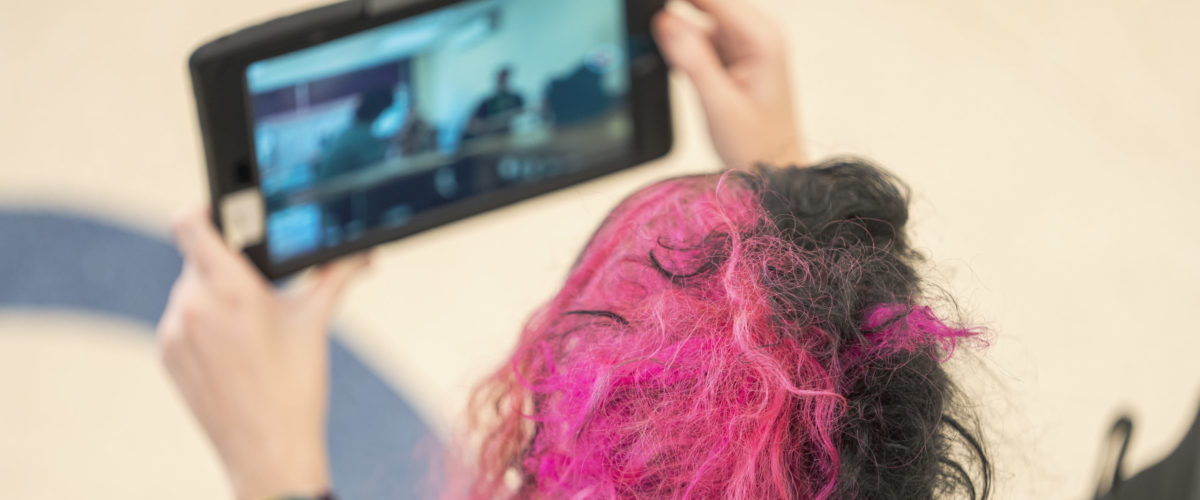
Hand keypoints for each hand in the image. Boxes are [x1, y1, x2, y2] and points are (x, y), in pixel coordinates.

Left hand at [157, 209, 368, 499]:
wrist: (269, 450)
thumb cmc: (297, 387)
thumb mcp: (316, 322)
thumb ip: (336, 277)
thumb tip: (364, 254)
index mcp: (230, 288)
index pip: (190, 223)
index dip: (204, 209)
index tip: (222, 211)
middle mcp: (193, 304)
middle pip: (198, 258)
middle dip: (227, 265)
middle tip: (258, 284)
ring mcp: (175, 332)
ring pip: (190, 290)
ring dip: (214, 295)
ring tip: (250, 325)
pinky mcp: (168, 356)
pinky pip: (181, 321)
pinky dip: (203, 324)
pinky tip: (234, 349)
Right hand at [653, 0, 807, 169]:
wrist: (772, 167)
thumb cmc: (757, 144)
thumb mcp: (720, 106)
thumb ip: (693, 61)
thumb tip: (667, 21)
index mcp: (761, 38)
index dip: (677, 1)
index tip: (651, 6)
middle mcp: (756, 33)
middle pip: (705, 1)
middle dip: (676, 15)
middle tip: (678, 63)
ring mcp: (742, 41)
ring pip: (697, 16)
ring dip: (679, 32)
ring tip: (692, 79)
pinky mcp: (730, 53)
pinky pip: (698, 35)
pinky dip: (684, 47)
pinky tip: (687, 72)